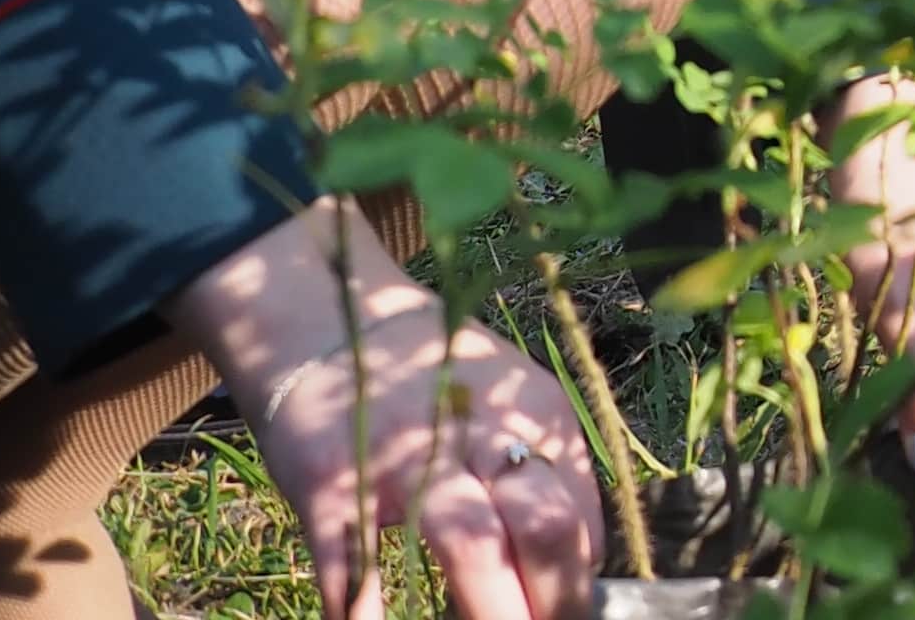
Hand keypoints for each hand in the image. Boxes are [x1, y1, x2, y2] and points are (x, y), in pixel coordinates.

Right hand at [171, 204, 599, 619]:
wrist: (333, 323)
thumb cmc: (435, 383)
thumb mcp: (508, 404)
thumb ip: (543, 471)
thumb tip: (578, 564)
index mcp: (537, 415)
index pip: (582, 518)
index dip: (577, 585)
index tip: (563, 614)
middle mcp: (480, 435)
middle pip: (544, 530)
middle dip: (551, 605)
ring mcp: (405, 459)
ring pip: (471, 546)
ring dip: (490, 613)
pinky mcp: (332, 483)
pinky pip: (357, 567)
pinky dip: (368, 615)